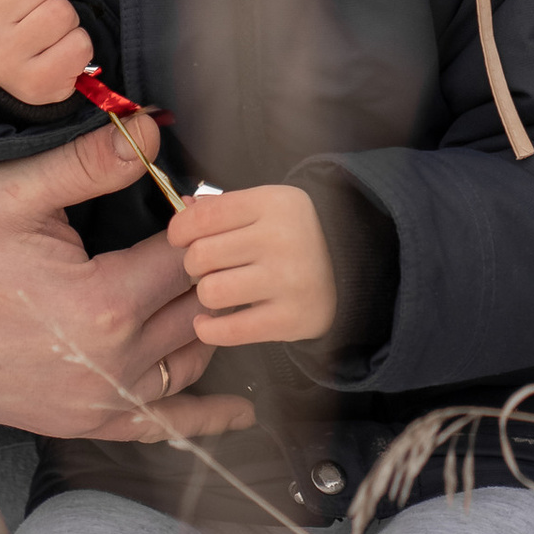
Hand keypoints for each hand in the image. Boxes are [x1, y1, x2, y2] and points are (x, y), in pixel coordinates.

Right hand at [0, 114, 256, 436]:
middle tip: (218, 241)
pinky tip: (236, 412)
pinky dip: (204, 417)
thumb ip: (85, 165)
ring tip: (219, 289)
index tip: (197, 202)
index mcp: (105, 302)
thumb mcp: (8, 198)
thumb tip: (149, 129)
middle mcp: (117, 360)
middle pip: (201, 307)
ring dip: (210, 322)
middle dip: (213, 270)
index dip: (200, 225)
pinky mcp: (91, 422)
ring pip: (195, 359)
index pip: (189, 256)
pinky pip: (164, 424)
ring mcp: (106, 399)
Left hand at [170, 184, 337, 347]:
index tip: (181, 239)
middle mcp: (282, 238)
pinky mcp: (291, 318)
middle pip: (201, 255)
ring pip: (211, 292)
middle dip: (195, 264)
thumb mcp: (268, 207)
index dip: (180, 230)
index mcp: (275, 203)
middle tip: (208, 268)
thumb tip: (184, 208)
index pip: (204, 216)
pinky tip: (209, 322)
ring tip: (220, 290)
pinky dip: (209, 329)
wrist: (353, 271)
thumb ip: (225, 206)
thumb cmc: (297, 236)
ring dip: (207, 294)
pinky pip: (229, 331)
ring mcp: (289, 280)